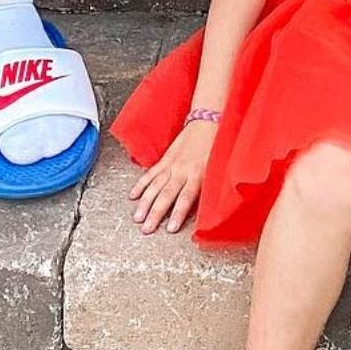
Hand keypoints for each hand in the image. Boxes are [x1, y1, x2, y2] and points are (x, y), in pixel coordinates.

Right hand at [130, 117, 217, 234]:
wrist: (208, 121)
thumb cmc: (216, 146)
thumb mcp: (217, 169)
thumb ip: (209, 188)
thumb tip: (207, 209)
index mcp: (198, 173)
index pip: (186, 197)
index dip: (178, 213)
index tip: (171, 228)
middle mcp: (182, 170)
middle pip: (166, 194)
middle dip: (156, 213)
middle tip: (147, 228)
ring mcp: (171, 164)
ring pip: (155, 185)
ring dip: (145, 202)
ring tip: (137, 217)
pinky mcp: (165, 158)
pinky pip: (151, 173)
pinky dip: (141, 184)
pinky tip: (133, 195)